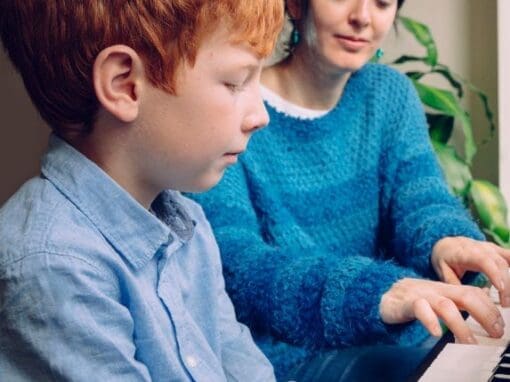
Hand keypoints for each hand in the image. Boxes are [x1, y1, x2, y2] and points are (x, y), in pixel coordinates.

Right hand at [379, 278, 503, 343]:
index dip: (490, 307)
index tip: (500, 326)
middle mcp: (436, 290)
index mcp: (445, 289)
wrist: (379, 295)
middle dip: (485, 314)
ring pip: (445, 305)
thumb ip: (455, 306)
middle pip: (466, 295)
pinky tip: (436, 333)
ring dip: (461, 325)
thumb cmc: (411, 301)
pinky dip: (429, 320)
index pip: (474, 291)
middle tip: (495, 334)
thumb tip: (482, 319)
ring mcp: (420, 294)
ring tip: (469, 343)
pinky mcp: (404, 303)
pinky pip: (419, 309)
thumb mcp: (436, 301)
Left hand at [432, 236, 509, 305]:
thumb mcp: (443, 270)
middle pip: (500, 264)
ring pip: (508, 261)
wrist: (447, 243)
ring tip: (509, 299)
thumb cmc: (445, 258)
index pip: (484, 260)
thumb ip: (454, 284)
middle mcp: (482, 247)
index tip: (501, 288)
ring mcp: (493, 248)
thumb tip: (465, 301)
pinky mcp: (499, 252)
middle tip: (505, 304)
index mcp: (466, 252)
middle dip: (507, 284)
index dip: (494, 273)